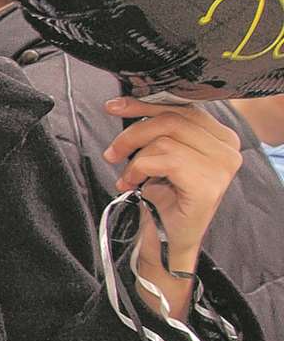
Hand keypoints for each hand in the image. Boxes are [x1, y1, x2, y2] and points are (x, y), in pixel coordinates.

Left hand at [103, 98, 242, 318]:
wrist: (167, 238)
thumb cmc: (164, 195)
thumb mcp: (162, 153)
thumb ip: (159, 128)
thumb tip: (127, 102)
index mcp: (222, 136)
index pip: (182, 108)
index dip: (145, 104)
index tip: (115, 105)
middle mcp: (229, 148)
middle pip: (171, 119)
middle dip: (133, 131)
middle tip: (112, 150)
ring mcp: (222, 166)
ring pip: (164, 138)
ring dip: (134, 155)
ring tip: (126, 173)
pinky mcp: (208, 184)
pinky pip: (163, 159)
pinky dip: (138, 169)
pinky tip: (131, 183)